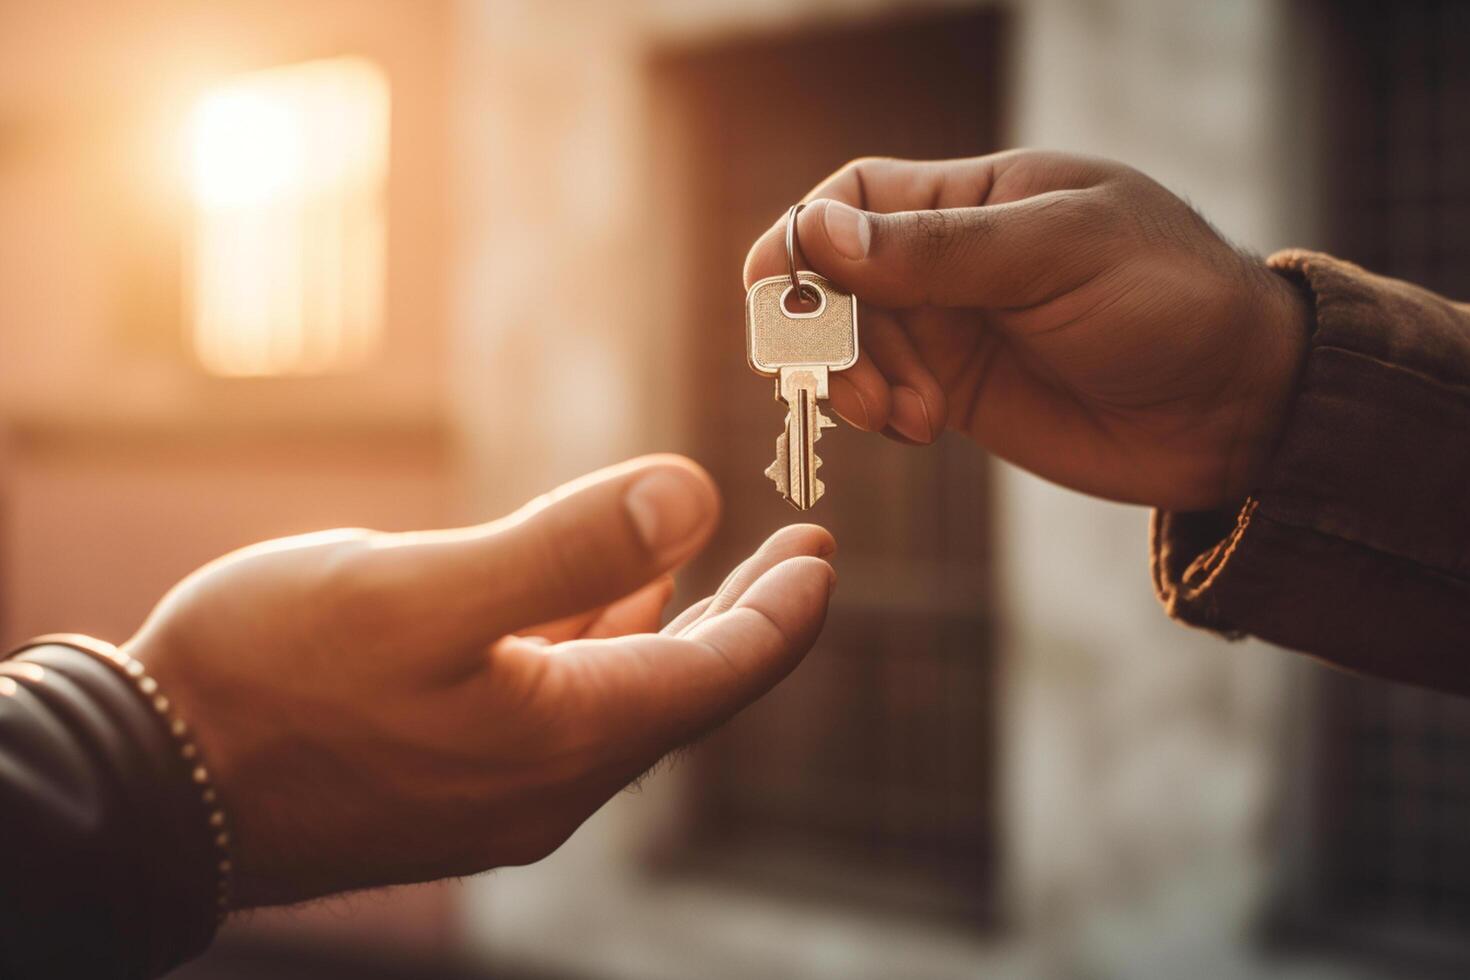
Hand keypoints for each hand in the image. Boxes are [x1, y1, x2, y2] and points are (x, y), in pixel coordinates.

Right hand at [124, 455, 834, 906]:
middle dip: (751, 617)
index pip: (722, 676)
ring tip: (721, 571)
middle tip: (802, 554)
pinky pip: (564, 709)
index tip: (824, 550)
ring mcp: (503, 787)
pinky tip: (601, 609)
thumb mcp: (422, 594)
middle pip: (688, 691)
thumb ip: (566, 549)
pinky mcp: (455, 779)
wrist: (154, 782)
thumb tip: (695, 495)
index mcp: (566, 736)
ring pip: (626, 698)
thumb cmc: (274, 679)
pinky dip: (601, 649)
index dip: (784, 610)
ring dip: (679, 631)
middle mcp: (553, 779)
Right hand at [744, 151, 1309, 509]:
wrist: (1237, 406)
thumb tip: (818, 233)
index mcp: (974, 199)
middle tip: (859, 383)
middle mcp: (949, 261)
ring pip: (852, 346)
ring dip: (856, 382)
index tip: (777, 289)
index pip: (853, 199)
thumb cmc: (1168, 300)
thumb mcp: (1056, 256)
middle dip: (830, 331)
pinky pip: (883, 396)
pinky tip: (924, 428)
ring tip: (910, 416)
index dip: (803, 238)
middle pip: (835, 281)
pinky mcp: (958, 394)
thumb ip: (938, 251)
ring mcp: (951, 330)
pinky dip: (881, 414)